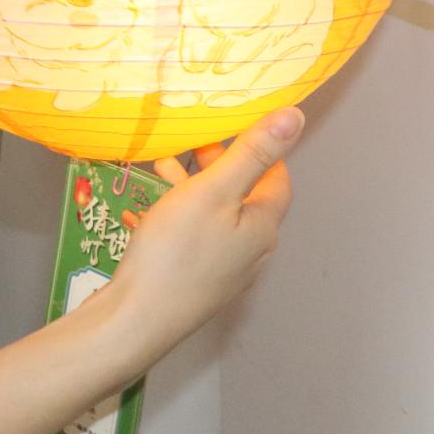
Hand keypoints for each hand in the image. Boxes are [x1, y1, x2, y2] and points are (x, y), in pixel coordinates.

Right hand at [99, 110, 300, 363]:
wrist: (138, 318)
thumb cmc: (176, 251)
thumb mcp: (213, 190)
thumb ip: (252, 152)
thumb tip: (295, 116)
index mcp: (263, 227)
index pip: (277, 179)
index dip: (260, 150)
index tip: (232, 127)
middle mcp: (252, 251)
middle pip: (245, 198)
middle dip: (219, 166)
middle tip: (190, 144)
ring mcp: (224, 271)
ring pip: (215, 218)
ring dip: (192, 189)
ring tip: (159, 170)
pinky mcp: (196, 284)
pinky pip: (192, 240)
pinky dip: (174, 218)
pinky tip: (141, 215)